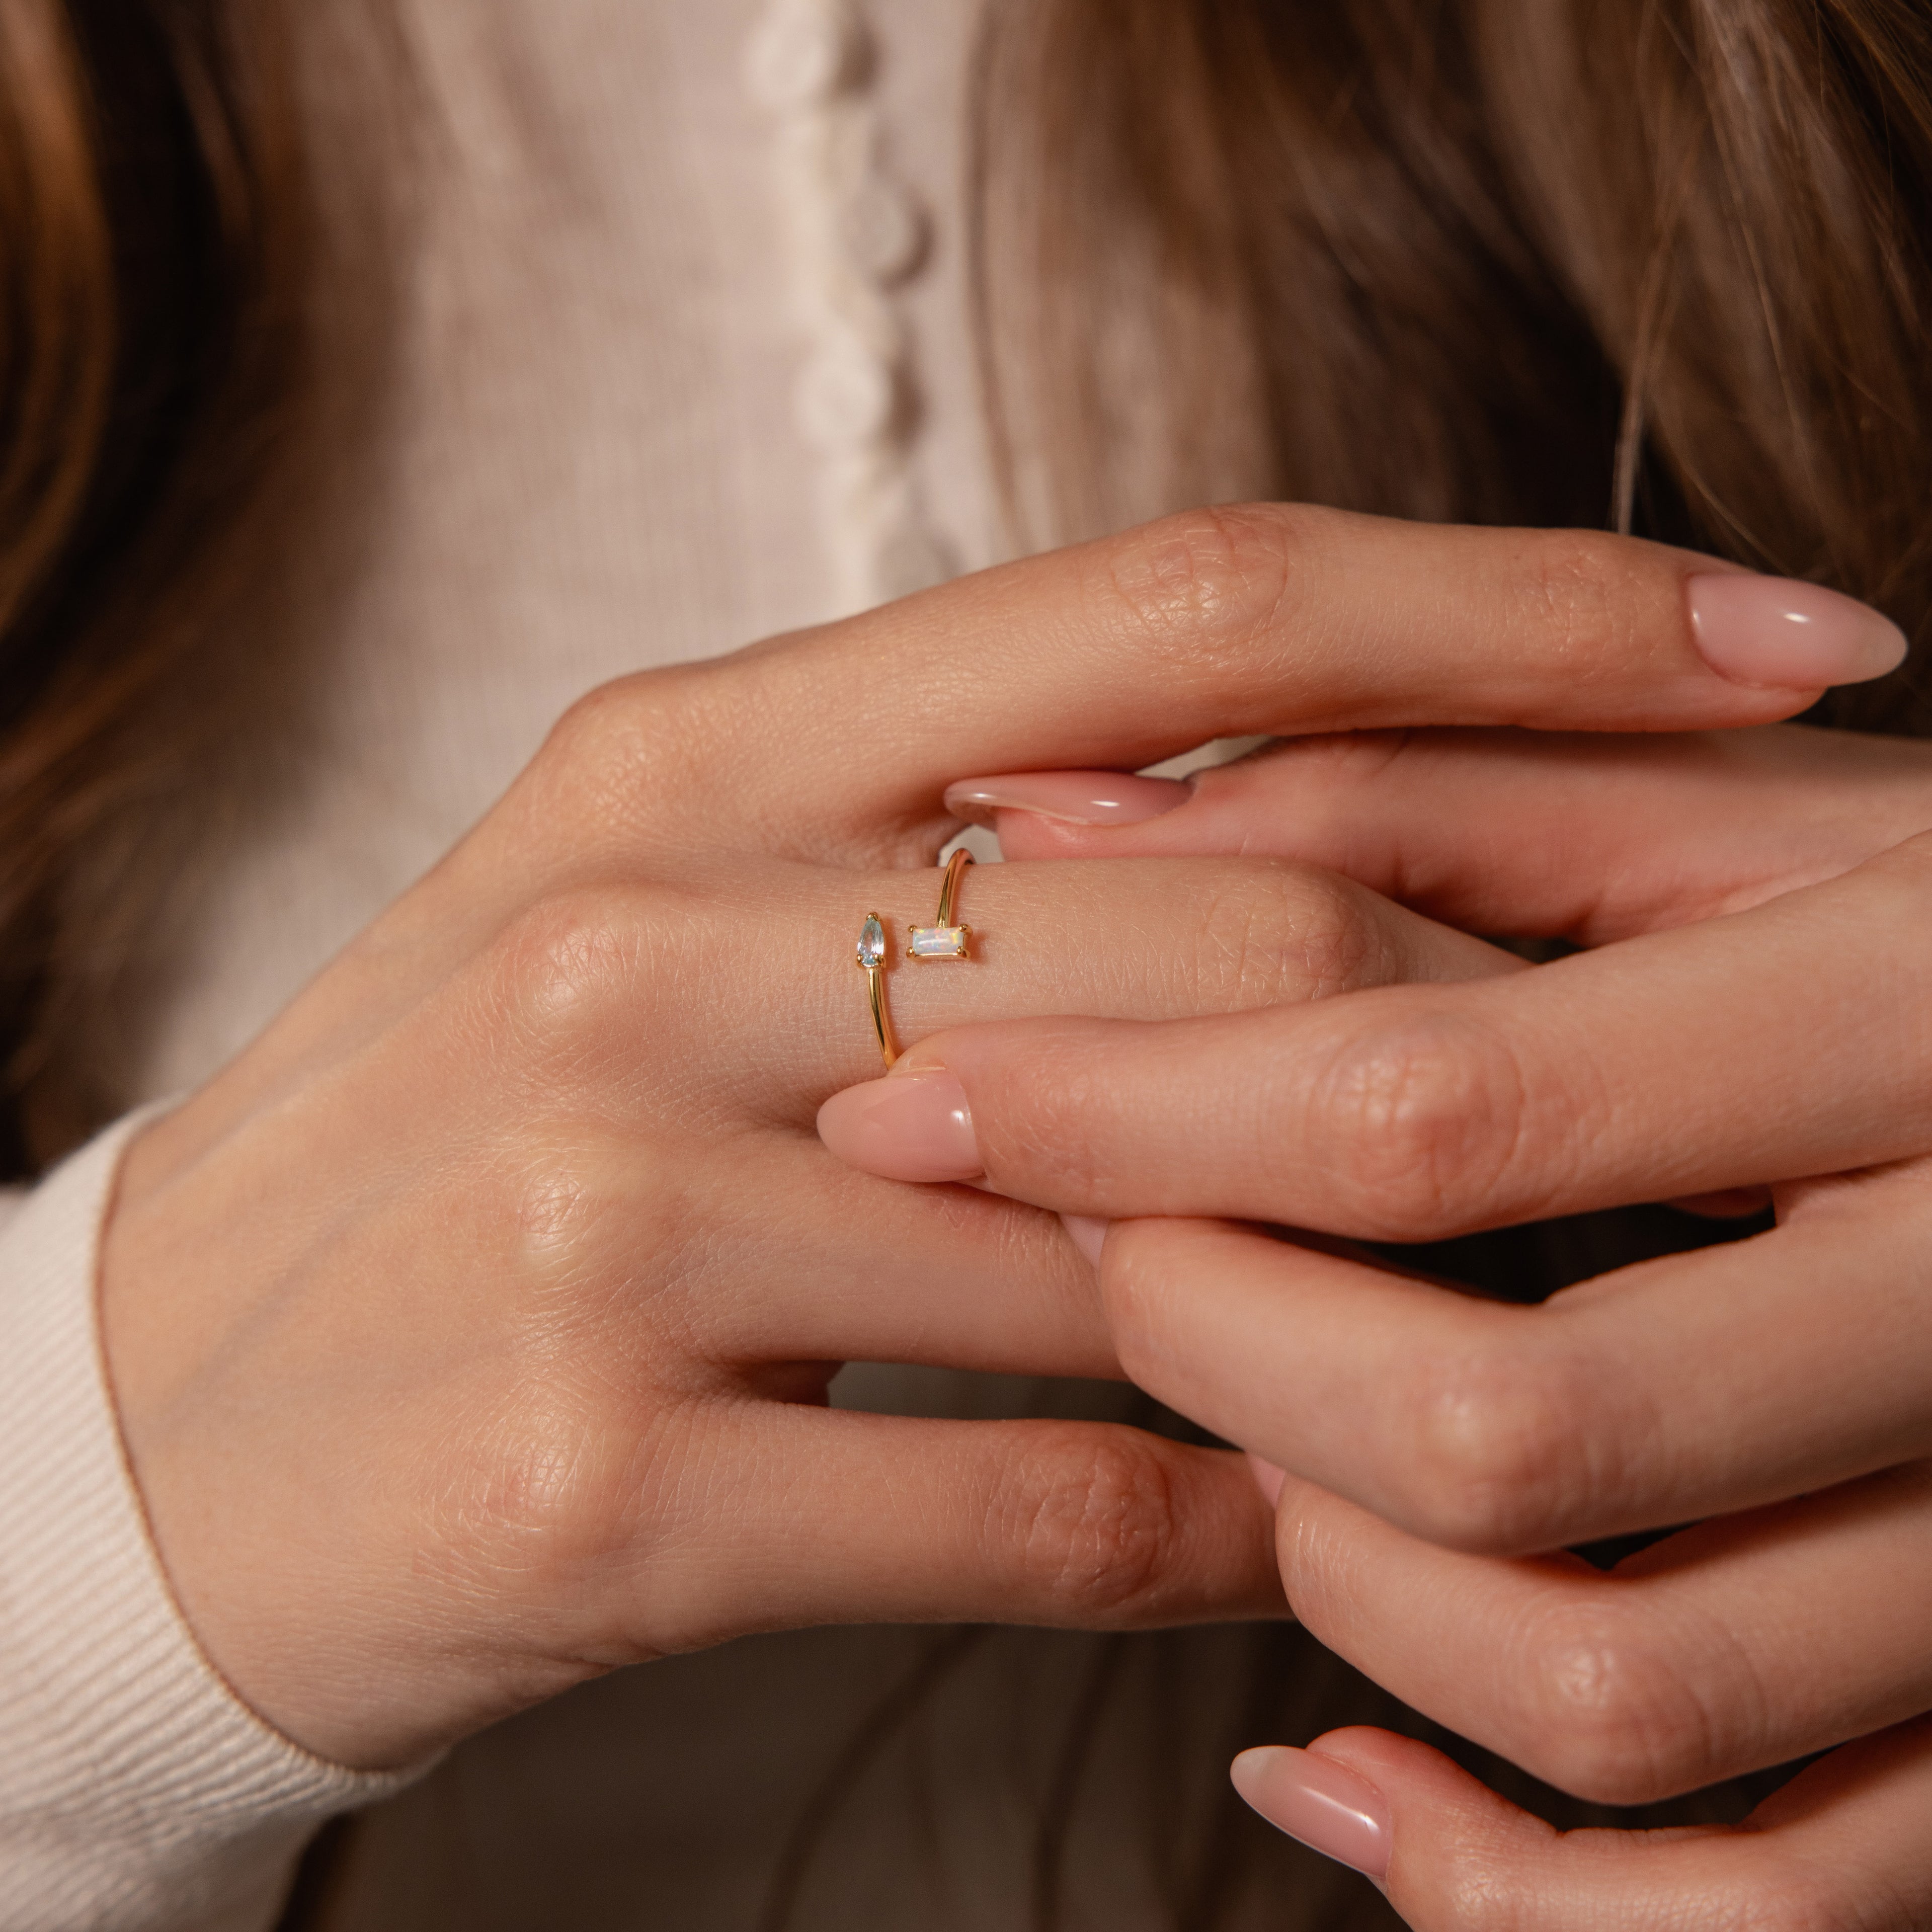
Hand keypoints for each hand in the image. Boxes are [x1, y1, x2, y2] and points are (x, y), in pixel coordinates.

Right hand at [106, 505, 1798, 1771]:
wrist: (139, 1432)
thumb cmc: (446, 1154)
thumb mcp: (651, 923)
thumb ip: (951, 873)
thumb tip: (1303, 880)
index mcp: (681, 762)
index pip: (1184, 610)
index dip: (1519, 611)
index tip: (1767, 645)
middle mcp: (641, 942)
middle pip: (1236, 938)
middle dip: (1473, 1045)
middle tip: (1612, 1117)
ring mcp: (612, 1217)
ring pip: (1162, 1239)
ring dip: (1358, 1309)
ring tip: (1451, 1332)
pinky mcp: (604, 1489)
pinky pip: (1059, 1503)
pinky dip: (1227, 1523)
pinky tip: (1284, 1529)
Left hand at [819, 713, 1931, 1923]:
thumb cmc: (1892, 915)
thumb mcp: (1690, 809)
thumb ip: (1380, 798)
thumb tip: (1035, 822)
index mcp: (1912, 1020)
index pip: (1432, 1111)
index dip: (1128, 1116)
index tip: (924, 1108)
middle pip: (1500, 1431)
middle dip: (1220, 1349)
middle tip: (1123, 1255)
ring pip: (1611, 1690)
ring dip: (1341, 1580)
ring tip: (1258, 1447)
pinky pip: (1768, 1912)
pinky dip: (1509, 1883)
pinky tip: (1341, 1762)